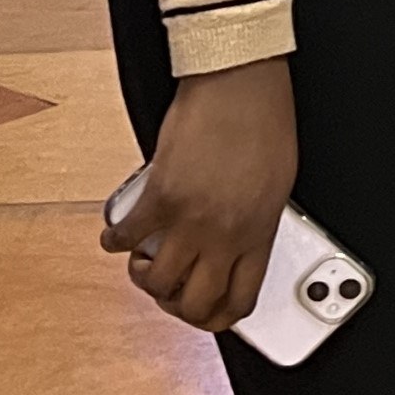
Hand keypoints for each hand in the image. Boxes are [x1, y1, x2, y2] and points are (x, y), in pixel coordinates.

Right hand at [102, 58, 297, 331]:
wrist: (241, 76)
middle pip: (194, 303)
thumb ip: (257, 220)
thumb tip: (236, 249)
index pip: (241, 298)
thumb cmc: (264, 117)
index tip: (207, 313)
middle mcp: (227, 232)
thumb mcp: (278, 179)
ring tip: (145, 260)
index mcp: (261, 228)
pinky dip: (115, 242)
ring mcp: (191, 218)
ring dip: (144, 276)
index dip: (219, 317)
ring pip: (155, 281)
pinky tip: (118, 236)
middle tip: (170, 290)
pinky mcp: (160, 196)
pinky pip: (126, 239)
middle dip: (177, 306)